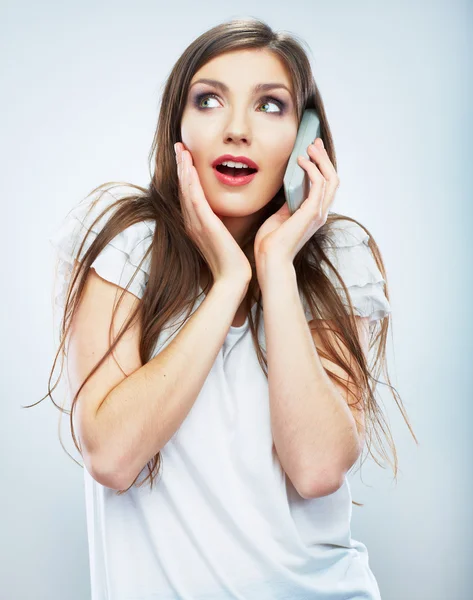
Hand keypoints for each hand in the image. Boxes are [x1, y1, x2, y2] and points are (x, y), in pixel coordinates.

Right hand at [175, 142, 251, 284]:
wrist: (233, 278)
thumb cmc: (232, 260)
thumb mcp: (225, 235)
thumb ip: (221, 221)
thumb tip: (226, 210)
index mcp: (196, 224)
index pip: (188, 194)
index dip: (185, 174)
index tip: (186, 156)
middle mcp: (192, 222)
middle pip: (183, 189)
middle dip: (181, 166)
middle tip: (179, 146)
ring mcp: (196, 224)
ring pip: (186, 190)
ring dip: (183, 169)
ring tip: (181, 150)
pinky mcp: (205, 225)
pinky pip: (195, 199)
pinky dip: (190, 183)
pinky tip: (188, 168)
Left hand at [253, 137, 339, 273]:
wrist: (270, 259)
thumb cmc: (270, 243)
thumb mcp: (280, 218)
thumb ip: (288, 205)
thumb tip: (288, 191)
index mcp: (313, 214)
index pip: (324, 185)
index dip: (321, 166)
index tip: (312, 151)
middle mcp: (320, 213)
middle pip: (332, 179)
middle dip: (324, 158)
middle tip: (314, 143)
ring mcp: (319, 213)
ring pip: (331, 178)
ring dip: (321, 160)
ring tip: (309, 147)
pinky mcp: (312, 212)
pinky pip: (319, 184)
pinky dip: (312, 169)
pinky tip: (300, 161)